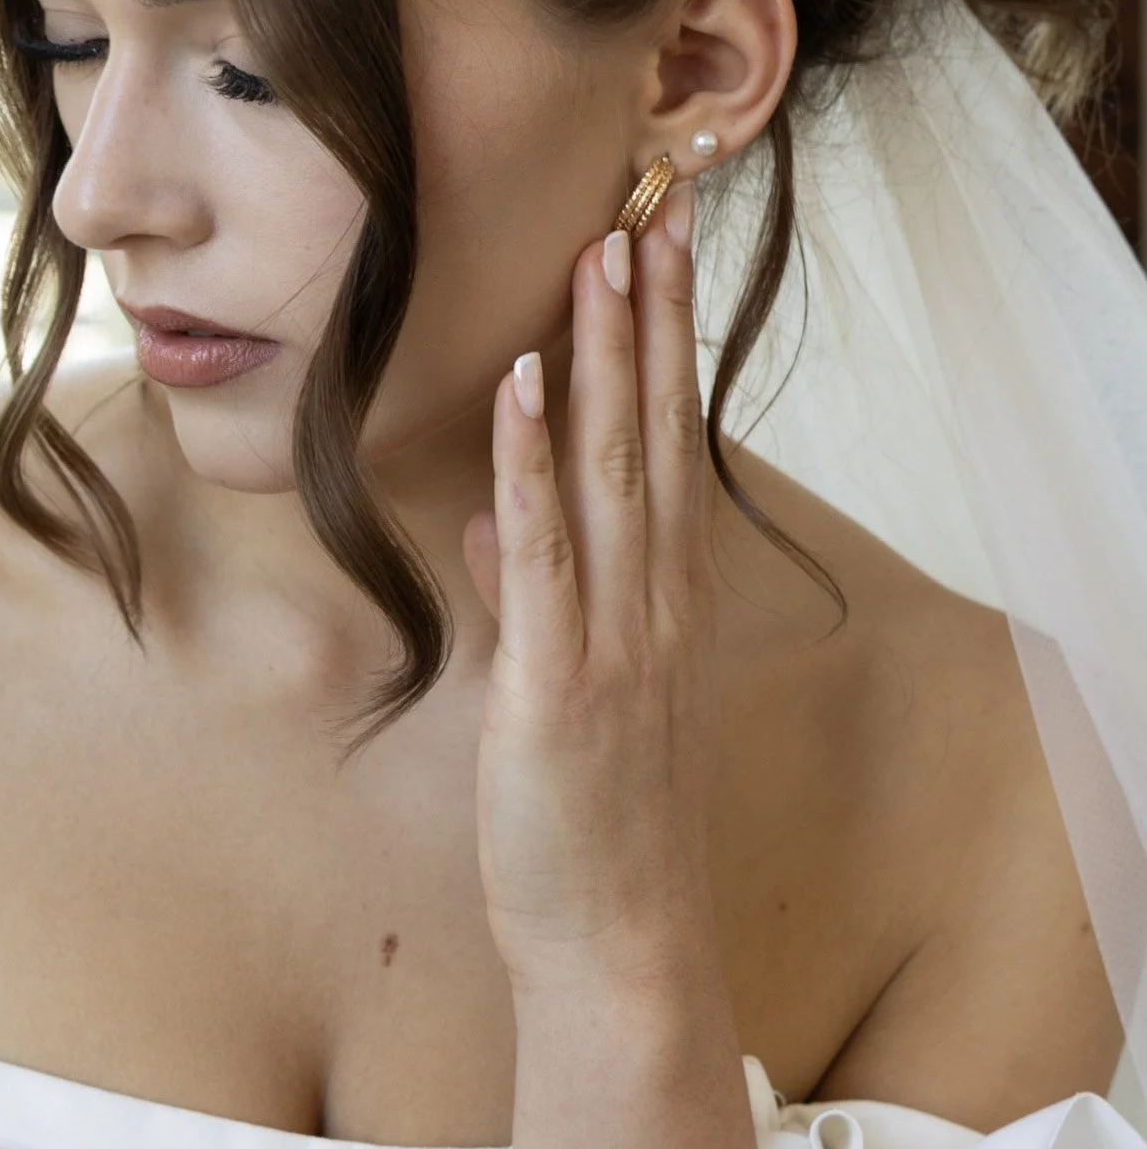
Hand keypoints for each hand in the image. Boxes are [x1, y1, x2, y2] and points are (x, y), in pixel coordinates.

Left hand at [462, 179, 721, 996]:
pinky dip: (533, 461)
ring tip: (602, 253)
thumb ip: (528, 592)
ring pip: (614, 467)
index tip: (658, 252)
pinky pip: (544, 551)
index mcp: (661, 596)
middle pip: (654, 430)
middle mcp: (655, 598)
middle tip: (650, 206)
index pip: (666, 442)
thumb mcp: (564, 689)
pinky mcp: (558, 682)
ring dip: (607, 355)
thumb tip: (483, 517)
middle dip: (648, 315)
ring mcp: (616, 636)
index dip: (662, 344)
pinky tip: (529, 380)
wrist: (619, 942)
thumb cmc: (594, 816)